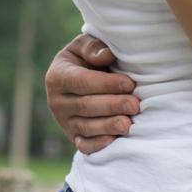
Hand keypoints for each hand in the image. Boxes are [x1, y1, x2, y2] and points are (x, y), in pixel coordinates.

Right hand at [44, 35, 138, 153]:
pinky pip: (84, 145)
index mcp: (58, 76)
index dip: (106, 84)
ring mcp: (64, 121)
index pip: (82, 82)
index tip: (129, 83)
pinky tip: (114, 140)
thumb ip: (94, 48)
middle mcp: (56, 101)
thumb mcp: (85, 46)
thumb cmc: (87, 58)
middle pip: (86, 106)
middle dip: (112, 106)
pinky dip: (98, 145)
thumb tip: (107, 55)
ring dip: (109, 126)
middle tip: (134, 104)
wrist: (79, 76)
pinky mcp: (73, 136)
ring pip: (86, 127)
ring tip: (129, 124)